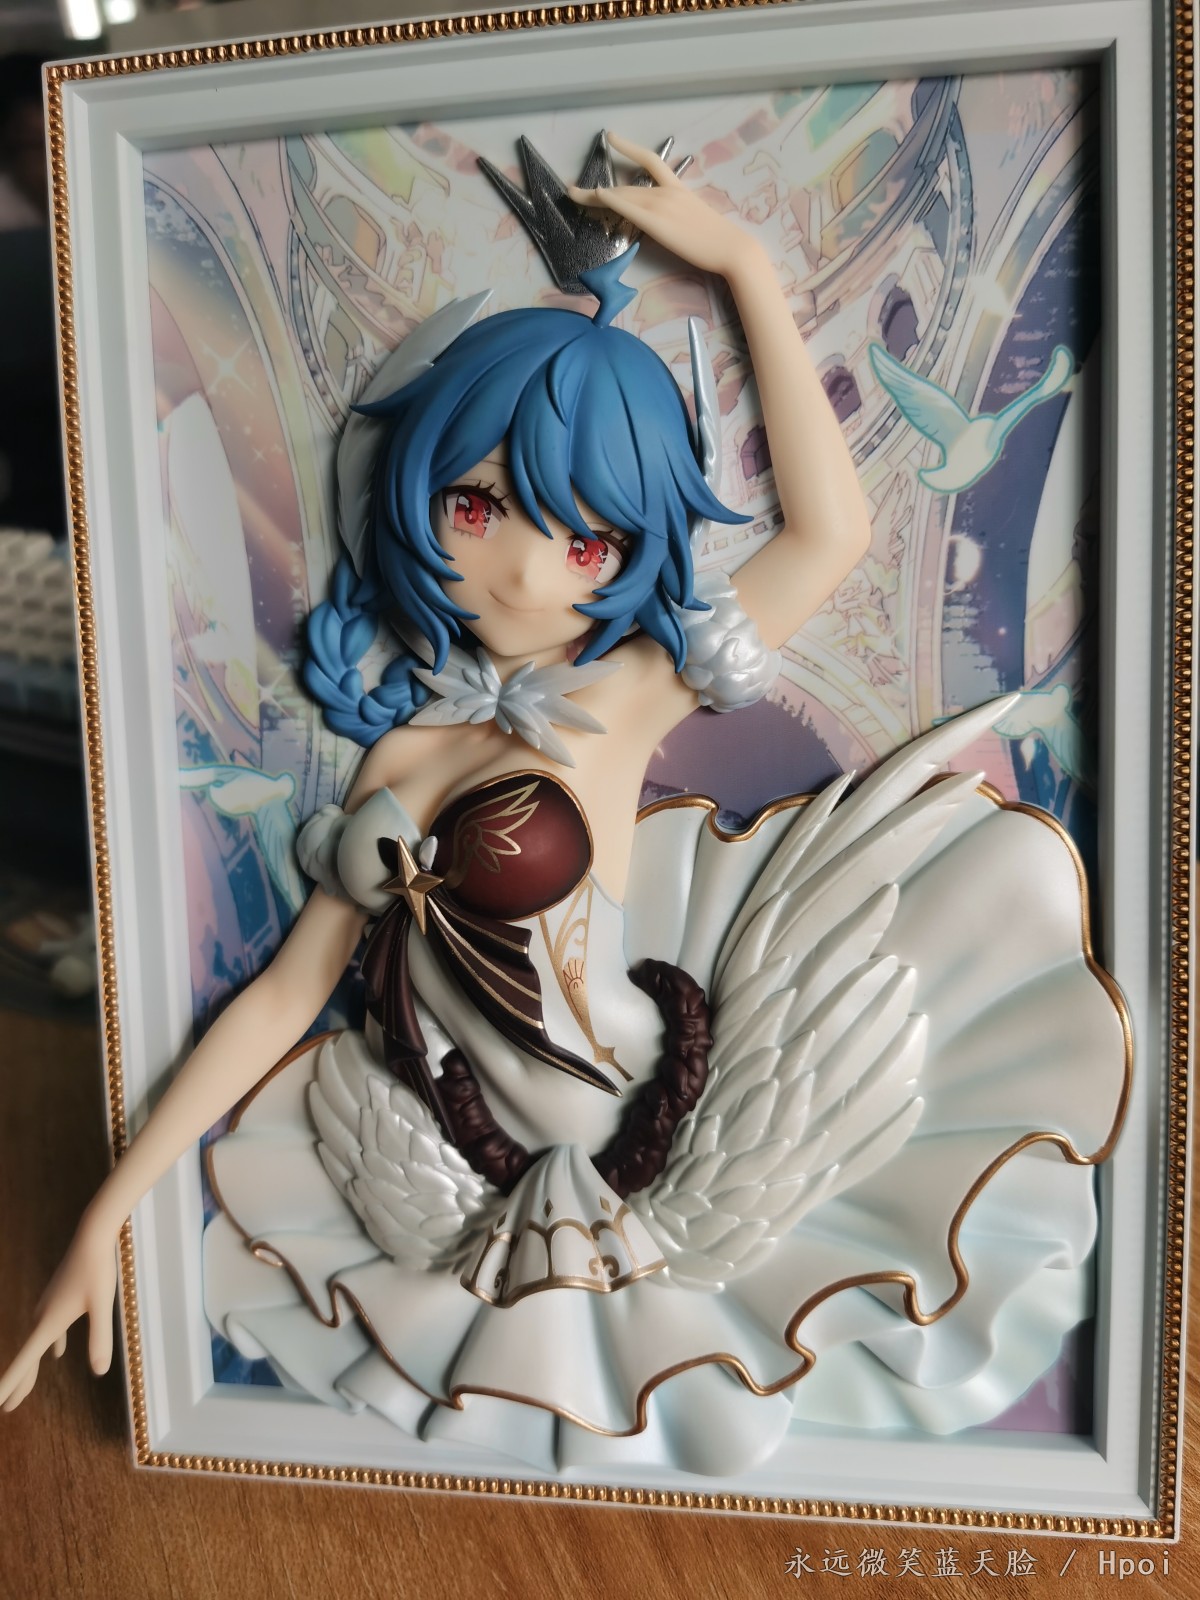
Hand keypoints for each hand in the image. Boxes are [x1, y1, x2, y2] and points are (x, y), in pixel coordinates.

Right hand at [0, 1210, 118, 1410]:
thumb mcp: (101, 1306)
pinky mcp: (57, 1298)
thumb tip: (99, 1372)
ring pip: (36, 1344)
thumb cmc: (97, 1269)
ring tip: (26, 1388)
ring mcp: (48, 1306)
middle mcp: (42, 1316)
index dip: (10, 1385)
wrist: (93, 1236)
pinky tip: (58, 1353)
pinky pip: (49, 1330)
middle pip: (27, 1358)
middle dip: (18, 1383)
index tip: (1, 1406)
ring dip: (31, 1367)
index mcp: (48, 1323)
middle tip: (8, 1409)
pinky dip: (49, 1346)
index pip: (24, 1362)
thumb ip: (100, 1339)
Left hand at [568, 132, 763, 280]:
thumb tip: (666, 223)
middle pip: (626, 185)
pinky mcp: (657, 222)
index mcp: (678, 189)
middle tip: (572, 187)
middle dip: (596, 188)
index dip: (628, 147)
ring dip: (593, 196)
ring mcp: (661, 205)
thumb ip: (677, 217)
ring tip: (571, 194)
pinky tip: (595, 194)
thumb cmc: (719, 240)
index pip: (651, 161)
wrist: (731, 247)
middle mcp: (667, 192)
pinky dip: (610, 199)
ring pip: (622, 195)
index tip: (610, 137)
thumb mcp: (695, 221)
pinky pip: (628, 207)